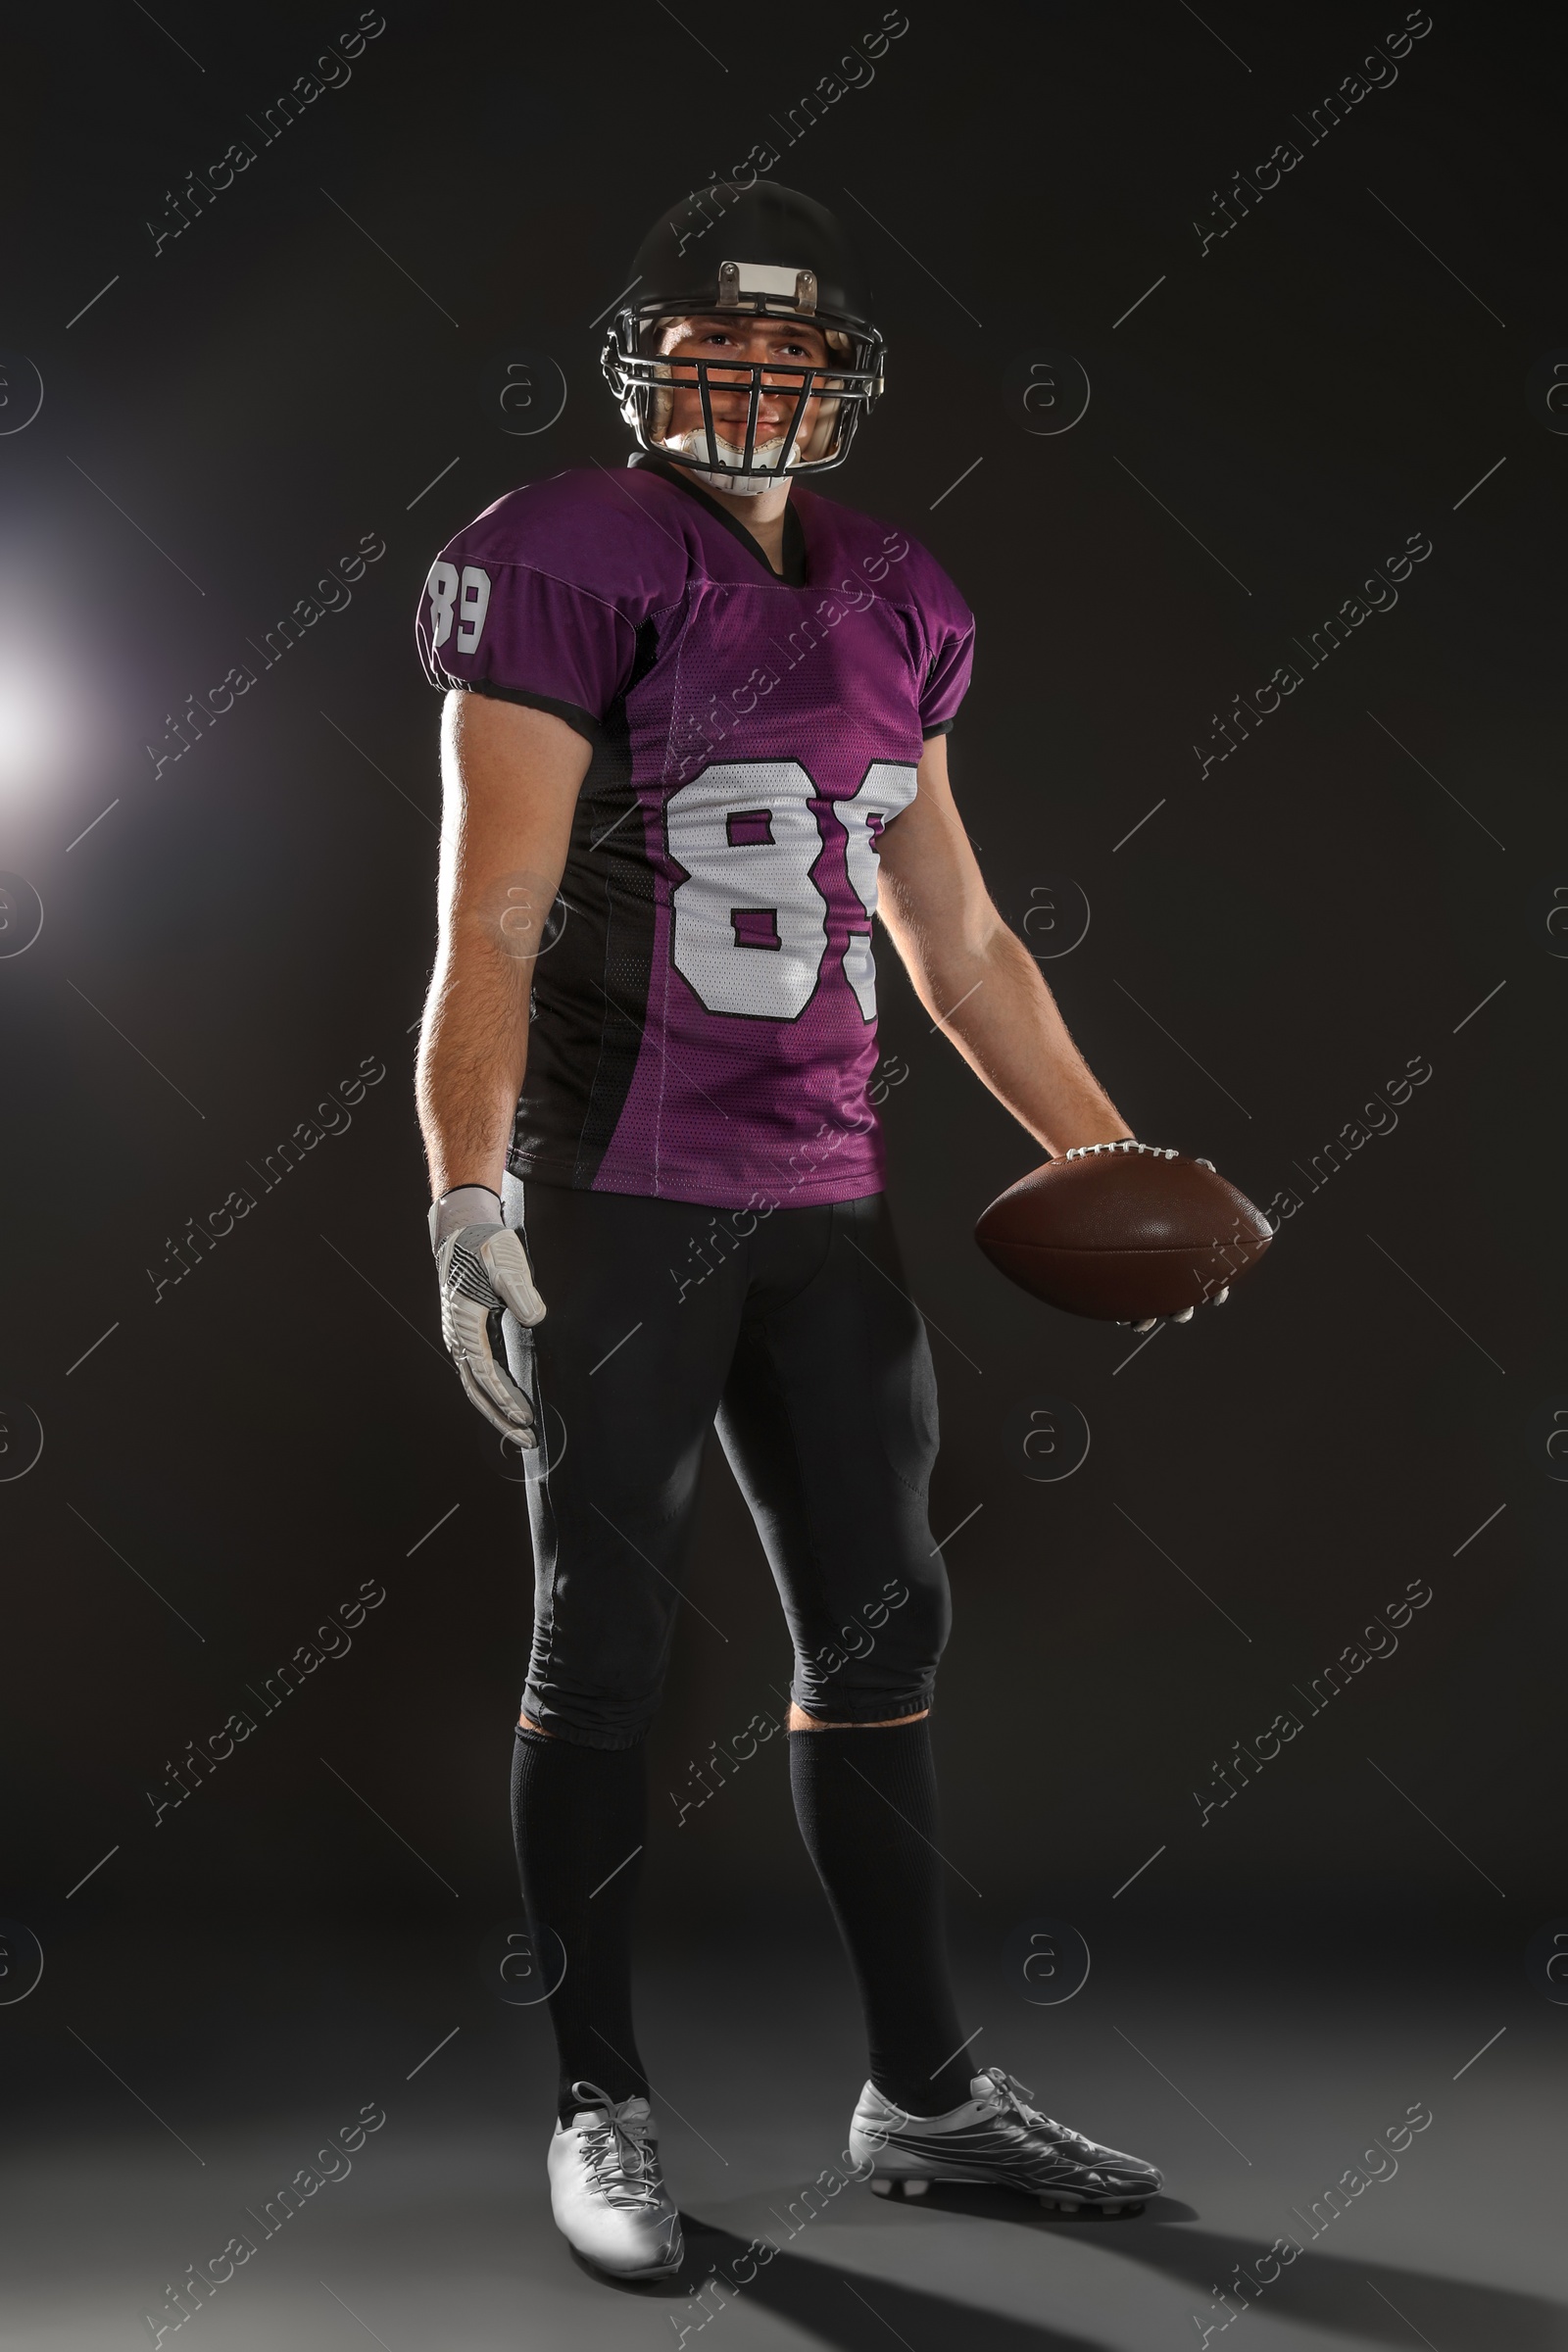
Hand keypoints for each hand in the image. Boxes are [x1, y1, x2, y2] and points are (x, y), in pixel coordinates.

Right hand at [429, 1186, 545, 1441]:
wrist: (464, 1231)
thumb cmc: (486, 1245)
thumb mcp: (506, 1260)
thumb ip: (520, 1289)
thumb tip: (534, 1318)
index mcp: (464, 1322)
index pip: (485, 1372)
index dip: (505, 1398)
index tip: (526, 1417)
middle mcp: (457, 1336)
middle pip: (476, 1390)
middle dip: (501, 1418)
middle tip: (528, 1440)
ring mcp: (459, 1338)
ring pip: (475, 1386)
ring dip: (496, 1412)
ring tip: (521, 1432)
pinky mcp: (466, 1335)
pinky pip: (477, 1374)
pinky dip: (492, 1395)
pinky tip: (509, 1405)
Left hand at [1062, 1143, 1232, 1334]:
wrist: (1114, 1185)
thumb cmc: (1151, 1182)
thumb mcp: (1172, 1175)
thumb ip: (1194, 1174)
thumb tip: (1209, 1166)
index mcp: (1188, 1250)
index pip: (1210, 1275)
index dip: (1217, 1288)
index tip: (1217, 1294)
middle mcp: (1168, 1266)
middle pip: (1182, 1297)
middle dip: (1182, 1309)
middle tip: (1181, 1311)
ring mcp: (1144, 1275)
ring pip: (1154, 1305)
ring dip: (1153, 1316)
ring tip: (1146, 1321)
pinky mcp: (1120, 1278)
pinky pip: (1124, 1302)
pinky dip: (1126, 1313)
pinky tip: (1122, 1317)